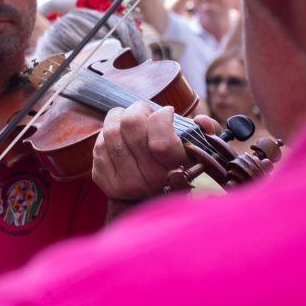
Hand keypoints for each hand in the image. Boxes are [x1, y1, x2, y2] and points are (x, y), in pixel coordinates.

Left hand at [90, 100, 217, 200]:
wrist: (146, 196)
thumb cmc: (172, 165)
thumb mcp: (196, 149)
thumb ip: (206, 132)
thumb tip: (200, 121)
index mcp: (171, 173)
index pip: (162, 142)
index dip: (163, 118)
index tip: (167, 113)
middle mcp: (145, 181)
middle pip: (131, 125)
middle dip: (139, 109)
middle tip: (144, 111)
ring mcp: (120, 180)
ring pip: (111, 130)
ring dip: (119, 116)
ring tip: (128, 119)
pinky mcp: (100, 176)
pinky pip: (98, 142)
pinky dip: (108, 132)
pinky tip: (118, 137)